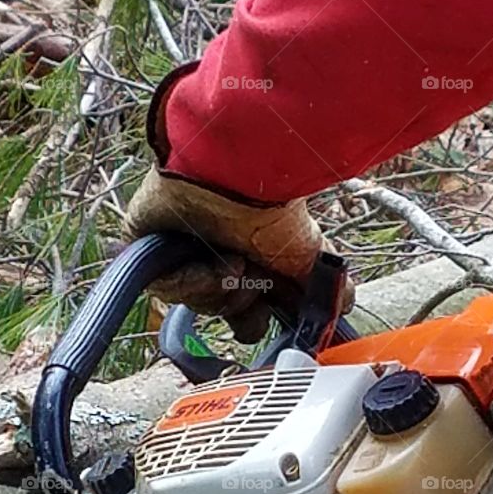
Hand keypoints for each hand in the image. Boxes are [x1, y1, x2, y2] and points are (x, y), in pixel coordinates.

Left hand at [122, 167, 351, 342]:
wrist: (238, 175)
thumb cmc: (273, 205)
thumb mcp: (307, 253)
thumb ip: (323, 285)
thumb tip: (347, 303)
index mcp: (245, 257)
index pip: (241, 309)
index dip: (253, 319)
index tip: (267, 313)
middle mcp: (211, 252)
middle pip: (216, 307)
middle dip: (235, 304)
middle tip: (251, 285)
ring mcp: (178, 247)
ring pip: (190, 298)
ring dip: (215, 289)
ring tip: (233, 264)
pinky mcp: (145, 240)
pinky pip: (161, 283)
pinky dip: (186, 282)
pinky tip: (208, 265)